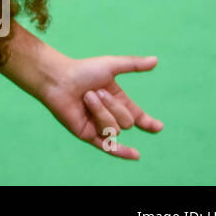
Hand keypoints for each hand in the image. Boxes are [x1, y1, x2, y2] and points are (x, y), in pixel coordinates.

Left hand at [37, 54, 162, 159]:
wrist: (57, 80)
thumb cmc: (82, 70)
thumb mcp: (110, 65)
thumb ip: (133, 64)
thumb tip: (156, 60)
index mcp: (117, 100)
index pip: (138, 116)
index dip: (148, 123)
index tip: (158, 126)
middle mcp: (109, 114)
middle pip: (127, 122)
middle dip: (113, 106)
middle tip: (94, 92)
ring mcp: (98, 125)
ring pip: (115, 129)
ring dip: (101, 112)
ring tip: (86, 98)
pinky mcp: (87, 134)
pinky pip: (108, 147)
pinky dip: (122, 152)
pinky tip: (136, 155)